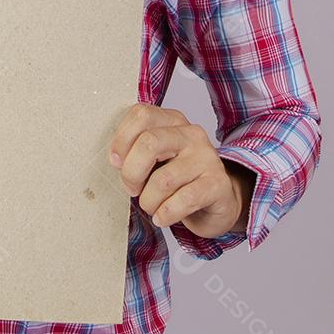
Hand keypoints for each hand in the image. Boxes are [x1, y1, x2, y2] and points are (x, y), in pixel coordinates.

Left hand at [109, 103, 251, 238]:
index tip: (115, 163)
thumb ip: (134, 151)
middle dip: (131, 172)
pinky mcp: (219, 184)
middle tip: (131, 189)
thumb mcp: (153, 159)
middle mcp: (191, 134)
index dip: (121, 140)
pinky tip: (162, 218)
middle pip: (149, 141)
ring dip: (149, 200)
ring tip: (150, 206)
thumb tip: (116, 160)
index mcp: (172, 120)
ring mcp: (207, 158)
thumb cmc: (176, 178)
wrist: (216, 202)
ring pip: (164, 179)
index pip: (141, 115)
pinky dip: (166, 213)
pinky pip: (185, 199)